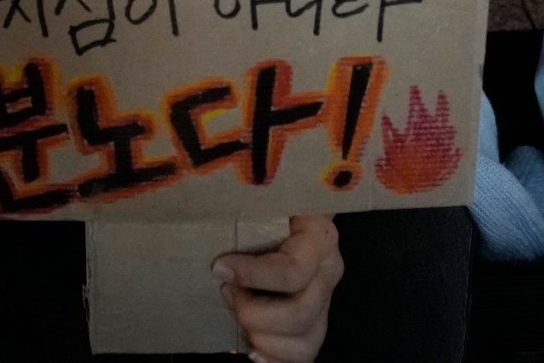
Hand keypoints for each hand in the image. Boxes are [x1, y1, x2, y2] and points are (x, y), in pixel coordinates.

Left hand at [216, 215, 342, 362]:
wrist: (286, 209)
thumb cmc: (266, 202)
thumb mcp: (260, 197)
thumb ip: (246, 208)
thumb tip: (214, 233)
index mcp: (320, 238)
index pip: (292, 272)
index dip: (251, 276)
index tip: (220, 266)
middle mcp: (329, 273)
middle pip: (298, 315)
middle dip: (252, 311)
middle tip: (227, 291)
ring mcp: (325, 302)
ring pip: (304, 342)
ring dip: (261, 337)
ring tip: (239, 315)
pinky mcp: (315, 323)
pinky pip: (304, 356)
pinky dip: (275, 360)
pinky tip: (254, 352)